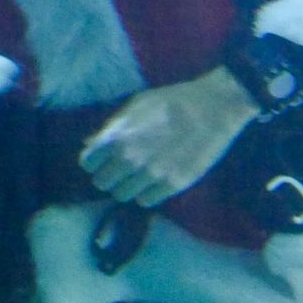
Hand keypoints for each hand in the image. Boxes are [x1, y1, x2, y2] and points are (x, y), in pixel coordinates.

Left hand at [79, 67, 260, 206]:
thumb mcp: (136, 105)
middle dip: (110, 176)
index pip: (88, 163)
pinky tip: (156, 179)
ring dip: (128, 186)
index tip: (103, 160)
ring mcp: (151, 173)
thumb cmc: (172, 101)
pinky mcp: (172, 184)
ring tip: (141, 173)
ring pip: (122, 196)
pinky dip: (147, 193)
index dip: (94, 161)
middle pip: (103, 183)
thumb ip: (111, 127)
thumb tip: (89, 144)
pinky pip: (146, 201)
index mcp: (118, 136)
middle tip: (123, 168)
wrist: (213, 107)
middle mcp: (130, 158)